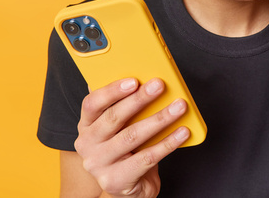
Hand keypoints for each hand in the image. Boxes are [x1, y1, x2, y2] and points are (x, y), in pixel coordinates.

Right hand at [74, 77, 190, 196]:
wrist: (126, 187)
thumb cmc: (125, 150)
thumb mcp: (119, 127)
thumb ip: (124, 106)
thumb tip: (146, 81)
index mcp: (86, 125)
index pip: (92, 103)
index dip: (112, 91)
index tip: (134, 80)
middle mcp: (87, 144)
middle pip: (114, 118)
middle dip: (139, 99)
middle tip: (159, 85)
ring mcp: (99, 165)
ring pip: (132, 136)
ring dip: (159, 119)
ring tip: (179, 106)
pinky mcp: (115, 180)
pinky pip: (146, 158)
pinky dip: (167, 143)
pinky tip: (182, 132)